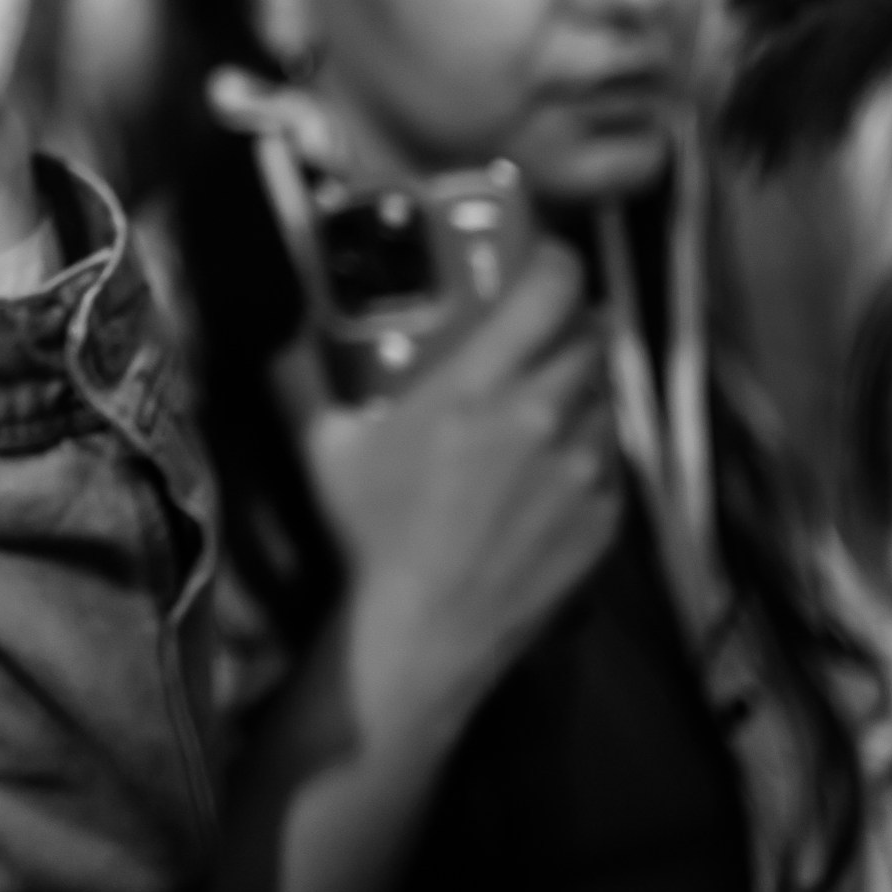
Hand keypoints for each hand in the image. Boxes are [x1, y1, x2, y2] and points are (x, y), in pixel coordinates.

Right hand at [305, 244, 622, 735]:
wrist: (425, 632)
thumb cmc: (369, 534)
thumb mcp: (323, 449)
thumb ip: (300, 380)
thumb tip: (280, 332)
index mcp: (478, 385)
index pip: (550, 289)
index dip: (556, 260)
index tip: (542, 258)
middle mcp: (544, 415)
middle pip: (591, 336)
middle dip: (571, 325)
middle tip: (541, 333)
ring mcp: (583, 469)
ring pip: (606, 399)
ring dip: (582, 390)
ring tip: (547, 405)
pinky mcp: (606, 518)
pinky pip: (611, 462)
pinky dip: (589, 453)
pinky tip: (552, 471)